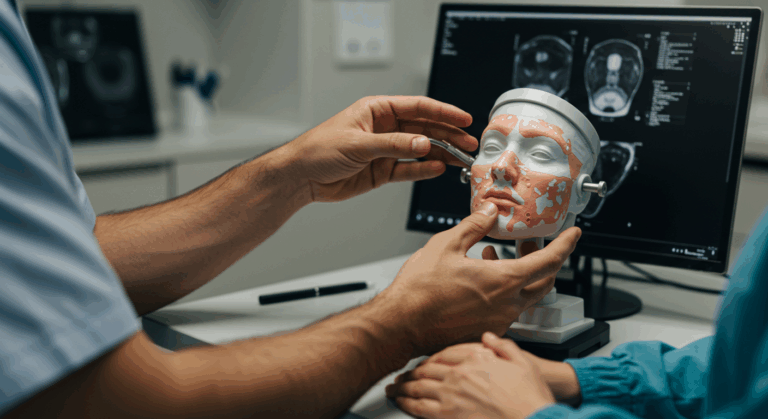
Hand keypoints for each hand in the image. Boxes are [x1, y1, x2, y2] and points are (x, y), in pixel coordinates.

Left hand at [285, 96, 476, 201]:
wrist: (301, 176)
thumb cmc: (318, 149)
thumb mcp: (358, 144)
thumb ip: (394, 145)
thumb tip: (423, 144)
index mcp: (377, 110)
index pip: (417, 107)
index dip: (442, 112)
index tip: (462, 118)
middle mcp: (384, 128)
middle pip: (424, 129)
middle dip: (448, 135)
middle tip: (468, 143)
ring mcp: (384, 150)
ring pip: (420, 150)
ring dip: (441, 154)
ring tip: (461, 159)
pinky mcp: (382, 171)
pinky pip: (408, 169)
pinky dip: (423, 170)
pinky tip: (438, 169)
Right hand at [375, 201, 580, 355]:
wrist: (401, 325)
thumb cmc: (419, 291)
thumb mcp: (447, 245)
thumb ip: (474, 226)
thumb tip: (489, 212)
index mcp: (504, 281)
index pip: (549, 262)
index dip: (565, 245)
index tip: (573, 235)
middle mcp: (507, 305)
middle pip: (543, 281)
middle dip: (543, 259)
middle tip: (529, 243)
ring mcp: (498, 320)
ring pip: (524, 295)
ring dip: (519, 274)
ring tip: (495, 255)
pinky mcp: (485, 330)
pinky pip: (506, 308)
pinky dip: (504, 290)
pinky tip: (482, 277)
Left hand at [386, 333, 554, 418]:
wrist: (533, 418)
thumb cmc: (529, 395)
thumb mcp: (521, 361)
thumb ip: (502, 346)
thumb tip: (488, 337)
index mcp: (474, 358)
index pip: (444, 354)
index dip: (431, 359)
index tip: (424, 362)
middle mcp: (459, 374)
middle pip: (427, 370)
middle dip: (412, 373)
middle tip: (402, 376)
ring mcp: (451, 395)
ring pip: (419, 387)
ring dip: (404, 388)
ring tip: (395, 389)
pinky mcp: (448, 415)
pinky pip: (420, 408)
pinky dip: (408, 404)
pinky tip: (402, 403)